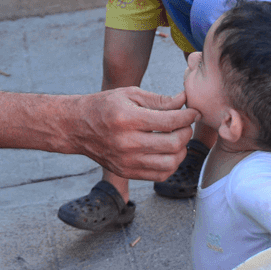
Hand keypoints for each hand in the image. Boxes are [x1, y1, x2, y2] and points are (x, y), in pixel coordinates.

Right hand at [73, 88, 199, 180]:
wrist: (77, 127)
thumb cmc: (105, 105)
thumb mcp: (130, 94)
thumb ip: (159, 100)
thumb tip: (185, 101)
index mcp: (127, 119)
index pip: (169, 122)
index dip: (188, 116)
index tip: (193, 111)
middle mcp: (126, 143)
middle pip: (173, 144)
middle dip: (187, 132)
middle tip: (186, 124)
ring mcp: (126, 161)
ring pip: (170, 163)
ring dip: (181, 150)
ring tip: (178, 138)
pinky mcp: (126, 172)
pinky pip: (159, 175)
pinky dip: (171, 164)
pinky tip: (168, 152)